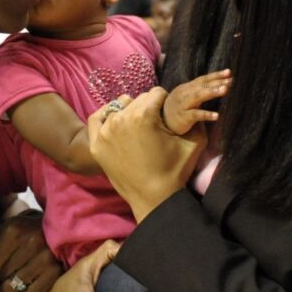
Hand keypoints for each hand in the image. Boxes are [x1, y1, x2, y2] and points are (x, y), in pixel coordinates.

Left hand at [0, 211, 62, 291]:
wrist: (54, 228)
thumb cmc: (20, 231)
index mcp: (12, 230)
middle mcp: (30, 242)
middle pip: (0, 279)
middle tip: (4, 275)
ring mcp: (45, 257)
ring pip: (13, 289)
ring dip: (8, 290)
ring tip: (11, 282)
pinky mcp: (55, 271)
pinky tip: (21, 288)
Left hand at [88, 88, 205, 221]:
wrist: (154, 199)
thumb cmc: (175, 171)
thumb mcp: (194, 142)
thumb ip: (196, 117)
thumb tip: (194, 103)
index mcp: (144, 116)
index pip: (157, 93)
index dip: (166, 102)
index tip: (167, 115)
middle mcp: (121, 119)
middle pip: (139, 98)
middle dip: (149, 108)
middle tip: (155, 126)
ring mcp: (105, 131)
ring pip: (120, 106)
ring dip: (130, 111)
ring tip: (138, 128)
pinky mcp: (95, 143)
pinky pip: (97, 118)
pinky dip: (107, 116)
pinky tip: (118, 124)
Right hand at [162, 68, 229, 134]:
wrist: (162, 119)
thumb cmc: (179, 107)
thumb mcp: (188, 95)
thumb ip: (201, 89)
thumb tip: (222, 84)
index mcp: (188, 87)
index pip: (203, 79)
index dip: (215, 75)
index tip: (229, 72)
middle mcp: (185, 93)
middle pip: (202, 86)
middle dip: (216, 82)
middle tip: (230, 81)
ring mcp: (183, 105)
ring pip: (198, 96)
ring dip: (211, 92)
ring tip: (225, 90)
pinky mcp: (183, 117)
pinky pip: (195, 115)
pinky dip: (206, 115)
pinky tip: (217, 116)